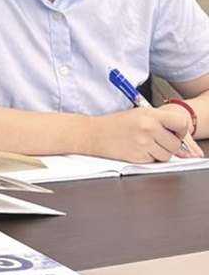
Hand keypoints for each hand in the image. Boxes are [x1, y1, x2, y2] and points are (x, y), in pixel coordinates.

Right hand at [88, 107, 203, 161]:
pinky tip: (137, 149)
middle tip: (157, 140)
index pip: (181, 123)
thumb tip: (180, 134)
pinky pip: (154, 160)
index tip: (174, 132)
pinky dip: (149, 157)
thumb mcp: (139, 114)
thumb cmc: (114, 124)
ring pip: (167, 155)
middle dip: (170, 144)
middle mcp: (148, 128)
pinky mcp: (138, 157)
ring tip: (146, 144)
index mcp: (150, 115)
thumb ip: (160, 121)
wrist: (92, 134)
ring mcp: (143, 143)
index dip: (181, 130)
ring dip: (160, 152)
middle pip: (176, 143)